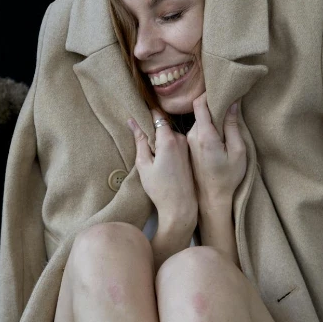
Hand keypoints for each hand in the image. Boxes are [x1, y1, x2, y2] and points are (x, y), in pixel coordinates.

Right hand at [128, 109, 196, 230]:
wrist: (180, 207)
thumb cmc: (159, 188)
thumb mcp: (143, 164)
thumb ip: (139, 140)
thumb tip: (132, 121)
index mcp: (169, 139)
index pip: (157, 116)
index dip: (147, 114)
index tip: (139, 115)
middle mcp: (181, 138)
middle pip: (163, 127)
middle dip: (153, 132)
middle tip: (143, 146)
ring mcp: (187, 146)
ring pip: (169, 135)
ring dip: (160, 141)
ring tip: (153, 158)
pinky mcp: (190, 154)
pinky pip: (176, 143)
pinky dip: (167, 147)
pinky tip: (163, 163)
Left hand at [186, 93, 246, 206]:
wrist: (211, 198)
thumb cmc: (228, 177)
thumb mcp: (238, 151)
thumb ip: (232, 126)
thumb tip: (232, 103)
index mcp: (204, 136)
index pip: (199, 104)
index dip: (209, 94)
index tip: (221, 91)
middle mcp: (191, 136)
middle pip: (199, 110)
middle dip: (212, 105)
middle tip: (228, 104)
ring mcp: (188, 141)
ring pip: (198, 119)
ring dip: (210, 116)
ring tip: (225, 120)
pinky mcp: (188, 147)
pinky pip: (196, 129)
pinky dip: (206, 126)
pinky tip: (218, 133)